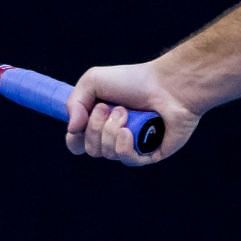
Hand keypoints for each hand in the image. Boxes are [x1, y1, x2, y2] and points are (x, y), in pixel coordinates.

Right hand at [65, 60, 200, 166]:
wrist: (168, 84)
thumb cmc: (134, 80)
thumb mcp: (93, 81)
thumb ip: (74, 102)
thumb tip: (72, 130)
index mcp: (100, 123)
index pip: (77, 144)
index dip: (74, 138)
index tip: (79, 123)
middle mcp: (115, 138)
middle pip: (89, 149)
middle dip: (95, 126)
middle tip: (112, 106)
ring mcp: (132, 148)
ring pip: (106, 154)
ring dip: (111, 130)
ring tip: (127, 113)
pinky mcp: (149, 155)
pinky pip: (127, 160)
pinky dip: (123, 145)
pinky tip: (129, 131)